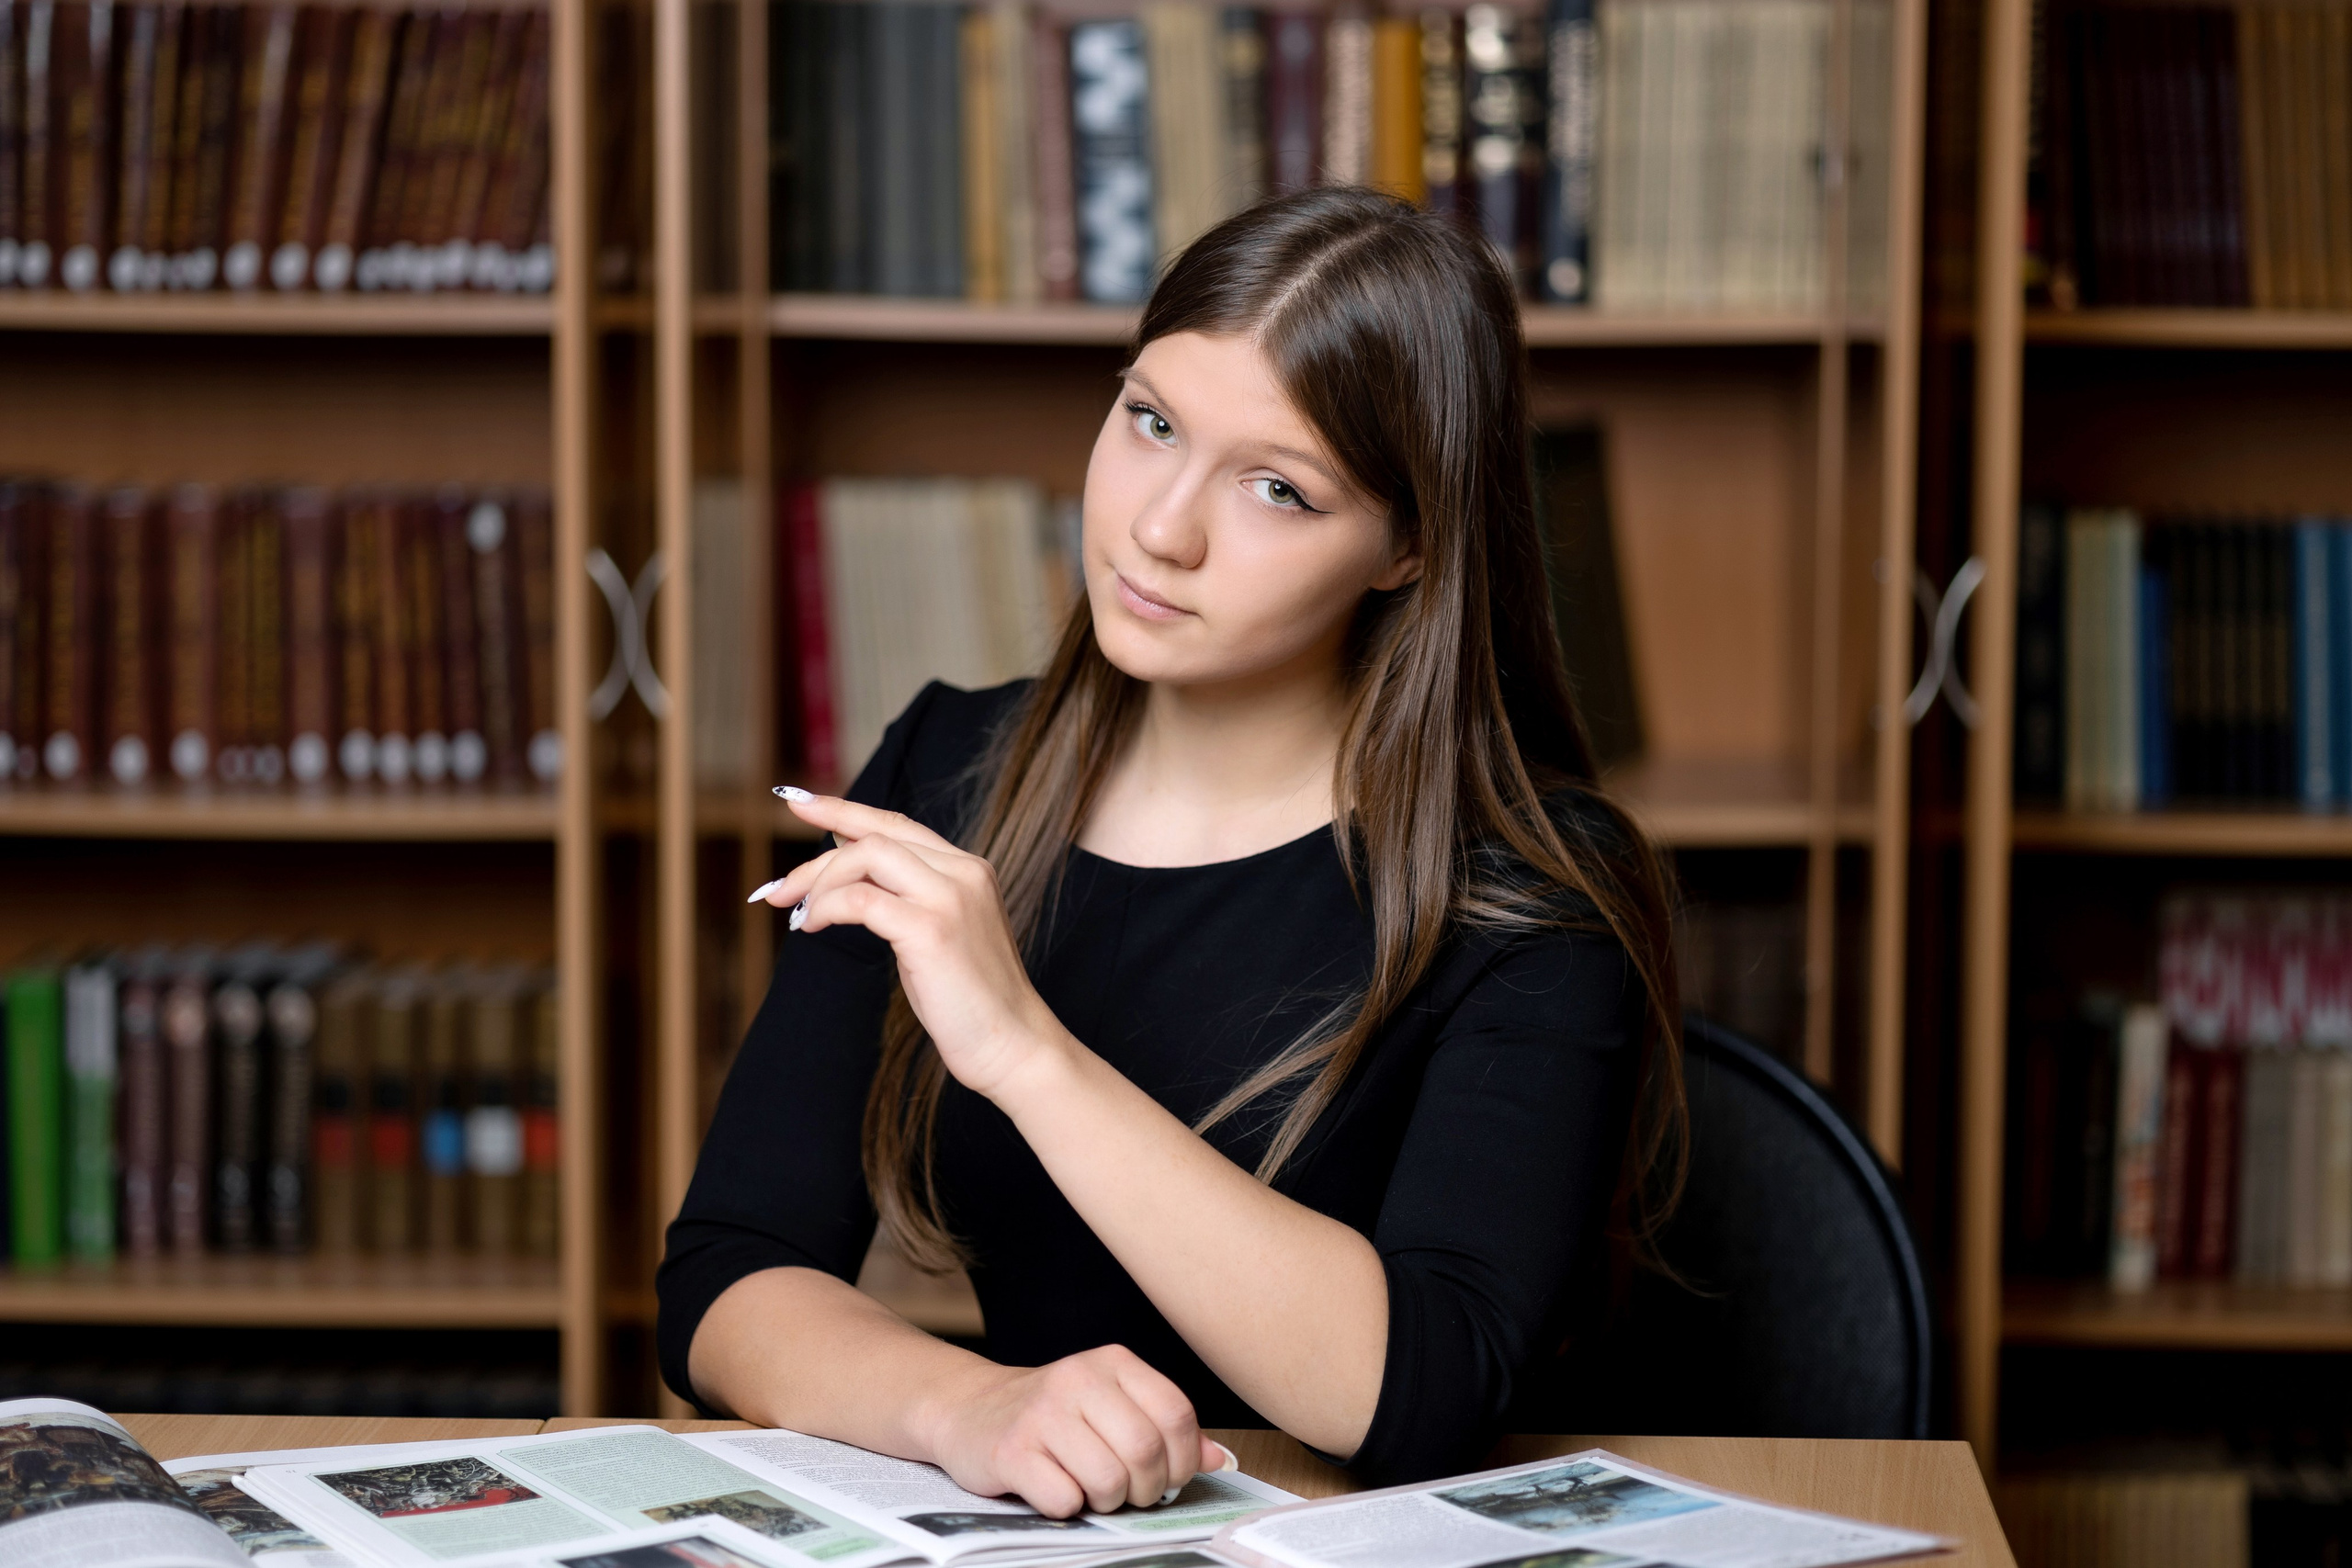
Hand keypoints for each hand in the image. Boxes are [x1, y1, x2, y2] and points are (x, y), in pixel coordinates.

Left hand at [751, 792, 1066, 1100]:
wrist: (1012, 1045)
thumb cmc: (969, 1001)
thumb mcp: (935, 934)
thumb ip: (903, 896)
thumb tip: (847, 866)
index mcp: (969, 870)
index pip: (898, 825)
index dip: (845, 810)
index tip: (798, 804)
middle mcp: (964, 872)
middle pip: (874, 836)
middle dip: (817, 859)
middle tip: (779, 891)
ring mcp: (950, 897)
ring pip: (866, 855)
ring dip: (819, 882)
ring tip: (800, 917)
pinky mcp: (931, 929)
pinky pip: (860, 899)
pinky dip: (827, 907)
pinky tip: (814, 927)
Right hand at [920, 1345, 1221, 1516]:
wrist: (969, 1410)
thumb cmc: (1053, 1415)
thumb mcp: (1112, 1406)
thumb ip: (1165, 1429)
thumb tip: (1219, 1460)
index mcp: (1113, 1363)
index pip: (1177, 1415)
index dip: (1183, 1460)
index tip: (1168, 1476)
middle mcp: (1078, 1378)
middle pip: (1146, 1452)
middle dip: (1146, 1488)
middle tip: (1130, 1492)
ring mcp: (1042, 1413)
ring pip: (1109, 1480)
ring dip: (1108, 1501)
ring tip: (1091, 1490)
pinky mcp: (1012, 1451)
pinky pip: (1065, 1499)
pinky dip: (1069, 1506)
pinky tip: (1055, 1488)